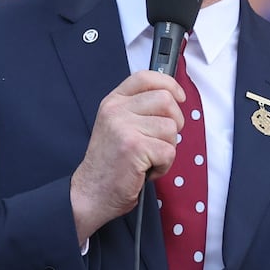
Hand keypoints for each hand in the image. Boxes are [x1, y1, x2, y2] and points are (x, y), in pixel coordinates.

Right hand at [70, 71, 184, 243]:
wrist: (91, 192)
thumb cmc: (110, 162)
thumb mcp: (118, 125)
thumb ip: (138, 109)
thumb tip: (173, 98)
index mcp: (114, 101)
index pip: (145, 77)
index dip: (168, 83)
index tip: (179, 96)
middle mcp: (116, 110)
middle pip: (166, 100)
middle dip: (175, 122)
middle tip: (161, 140)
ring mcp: (124, 127)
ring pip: (171, 128)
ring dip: (167, 148)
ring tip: (148, 158)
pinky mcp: (134, 147)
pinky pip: (169, 151)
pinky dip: (164, 166)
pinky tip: (146, 170)